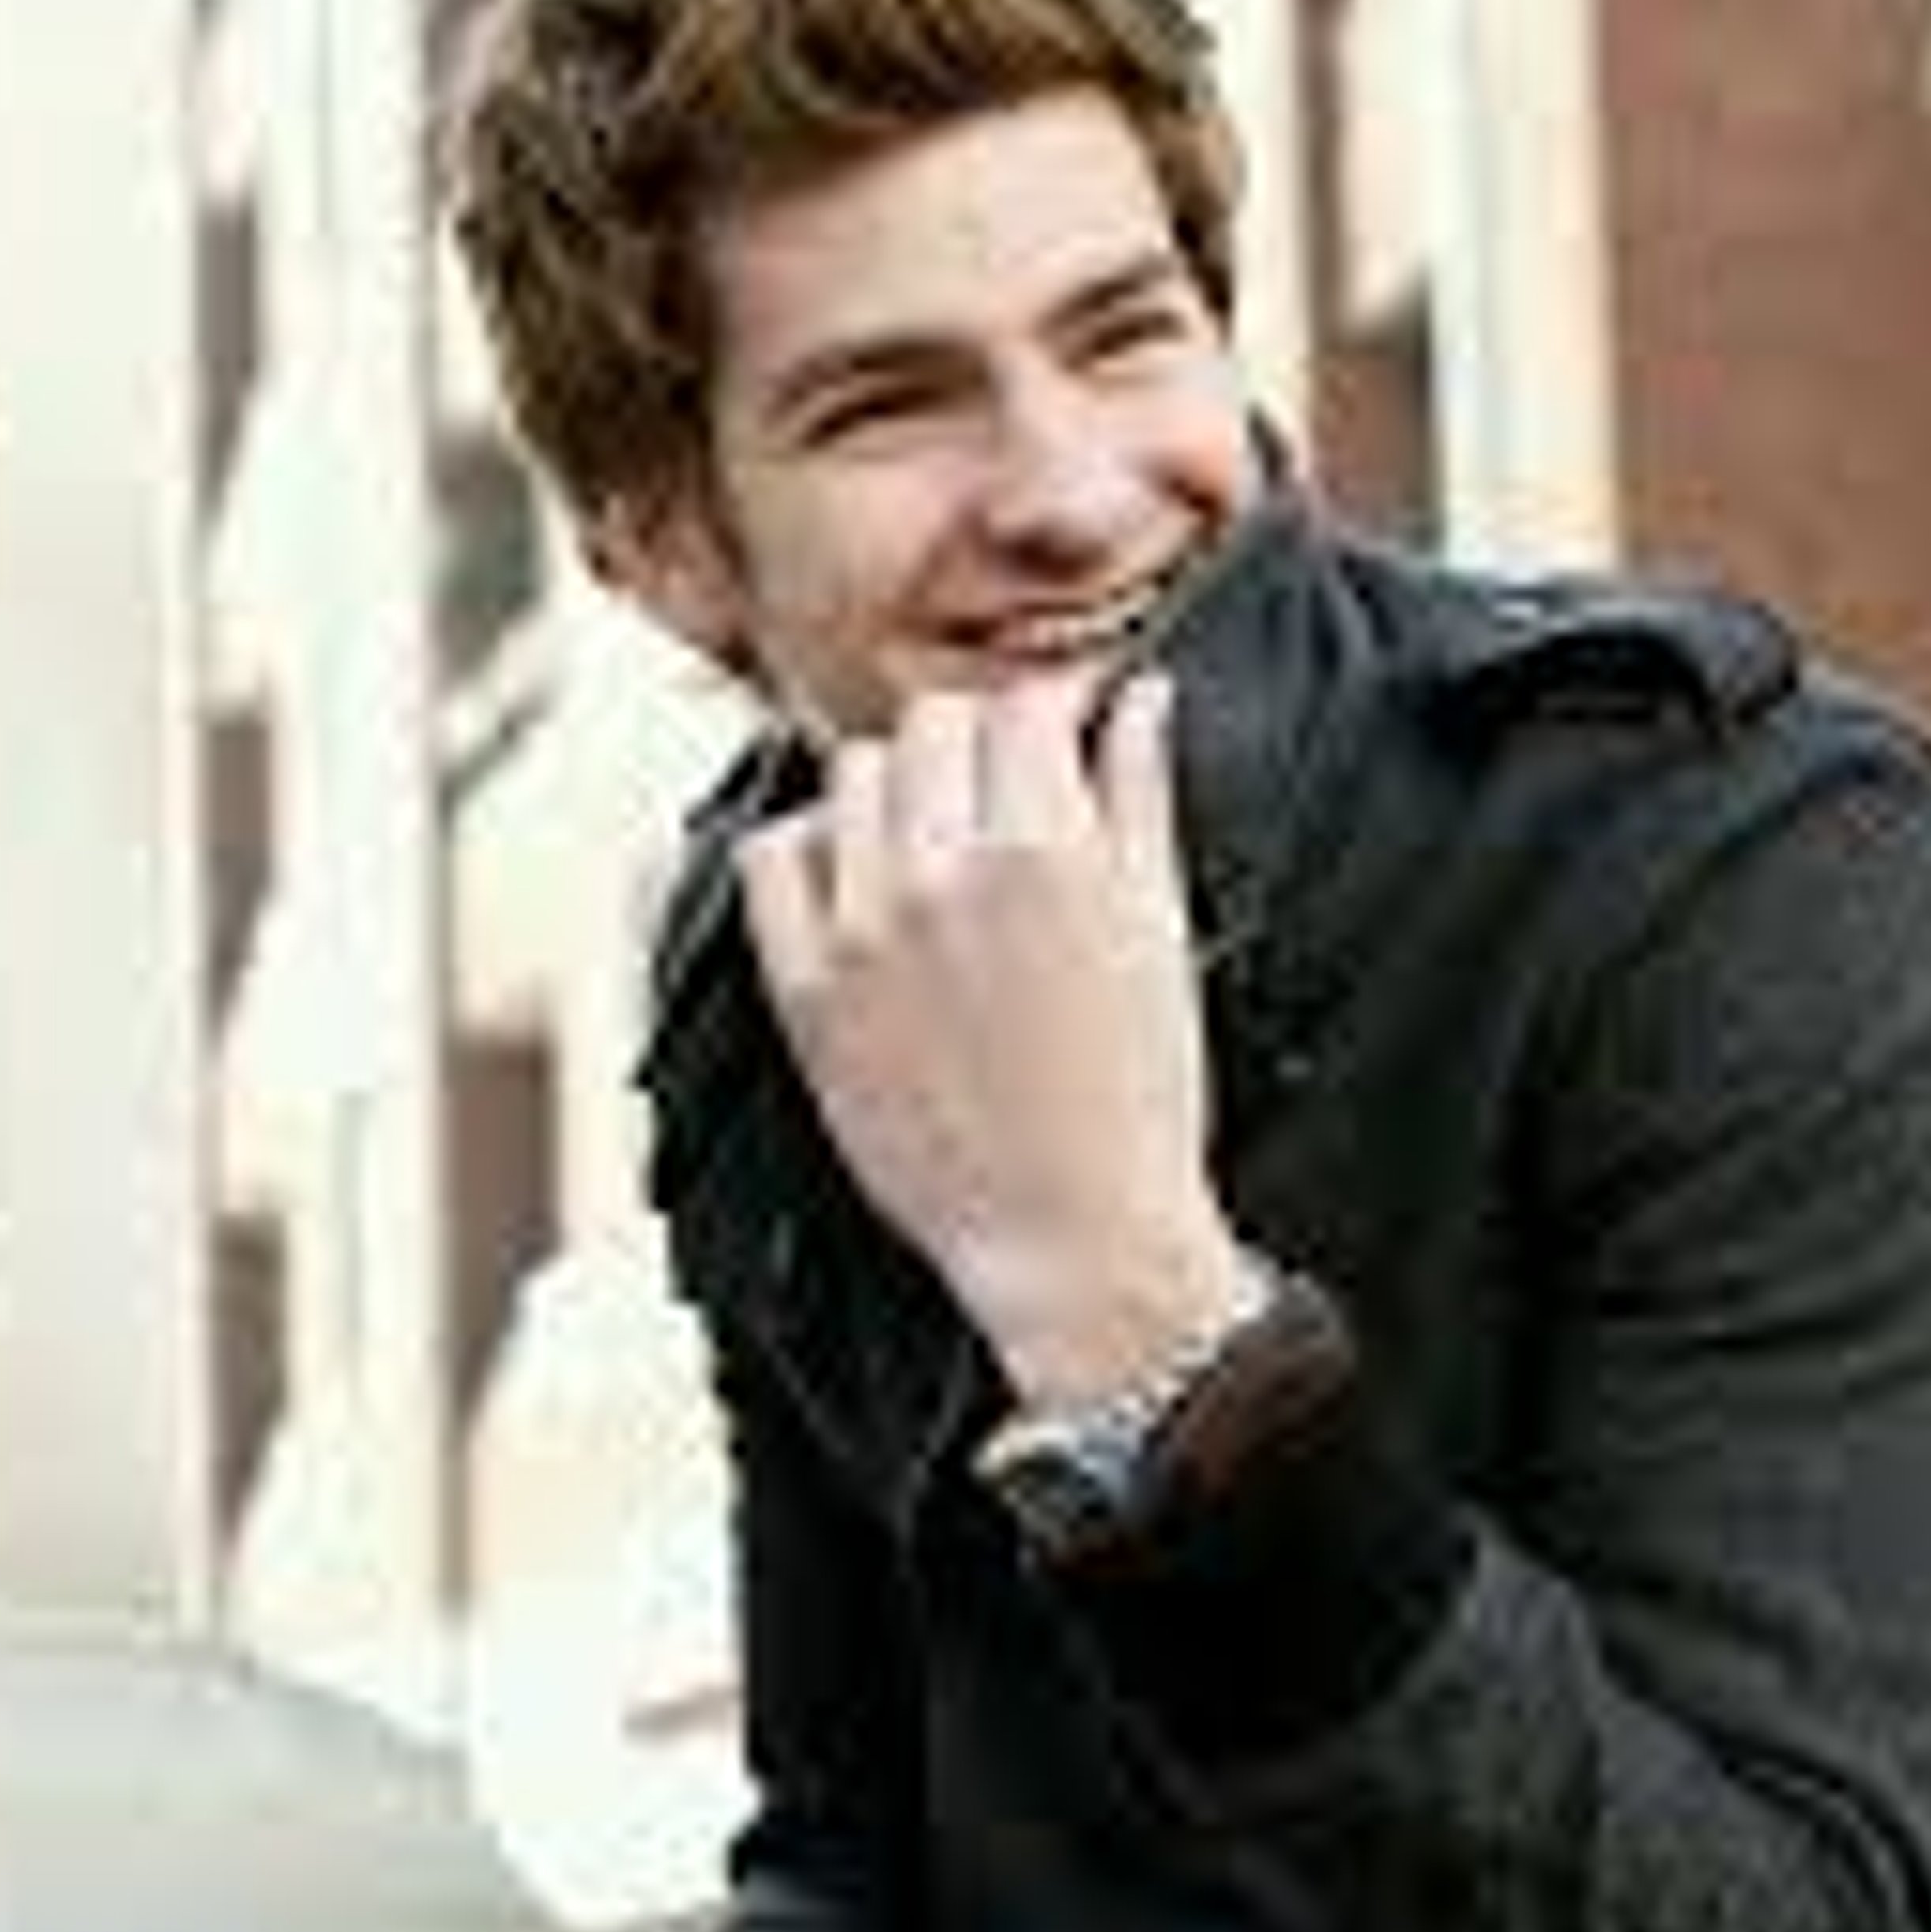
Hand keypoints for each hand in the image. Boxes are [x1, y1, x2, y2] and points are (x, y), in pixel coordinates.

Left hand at [737, 668, 1253, 1404]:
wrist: (1075, 1235)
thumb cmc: (1135, 1100)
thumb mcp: (1160, 930)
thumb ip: (1142, 796)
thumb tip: (1140, 696)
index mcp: (1047, 853)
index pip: (1026, 706)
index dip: (1056, 702)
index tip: (1067, 723)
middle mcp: (943, 876)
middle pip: (934, 725)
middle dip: (980, 740)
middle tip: (1008, 784)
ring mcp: (862, 932)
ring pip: (852, 778)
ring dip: (900, 785)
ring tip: (937, 835)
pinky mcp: (807, 992)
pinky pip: (770, 860)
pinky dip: (808, 845)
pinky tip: (853, 872)